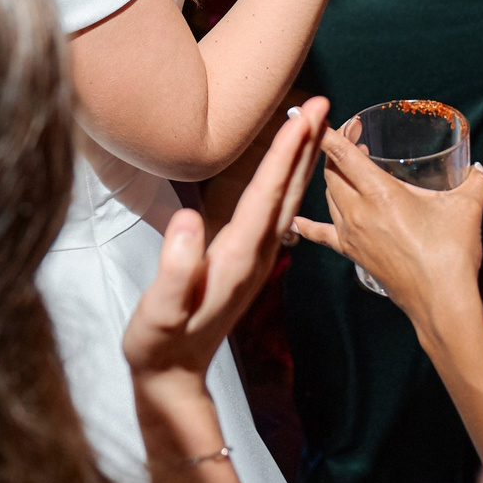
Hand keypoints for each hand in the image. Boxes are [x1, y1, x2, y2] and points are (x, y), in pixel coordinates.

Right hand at [124, 98, 328, 383]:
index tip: (304, 117)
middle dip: (306, 146)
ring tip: (315, 125)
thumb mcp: (159, 312)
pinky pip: (277, 212)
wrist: (172, 377)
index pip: (266, 195)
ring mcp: (256, 260)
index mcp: (237, 259)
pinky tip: (290, 170)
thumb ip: (175, 269)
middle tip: (323, 105)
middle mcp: (255, 256)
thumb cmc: (159, 344)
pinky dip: (288, 182)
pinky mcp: (248, 261)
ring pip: (286, 200)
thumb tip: (188, 221)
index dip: (285, 153)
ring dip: (301, 161)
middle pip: (287, 191)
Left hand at [292, 122, 482, 323]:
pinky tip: (295, 220)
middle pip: (332, 172)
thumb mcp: (468, 207)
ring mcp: (352, 236)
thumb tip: (477, 168)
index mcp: (380, 194)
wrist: (441, 304)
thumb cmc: (452, 255)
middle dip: (336, 150)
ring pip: (328, 197)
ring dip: (333, 178)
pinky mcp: (354, 255)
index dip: (329, 130)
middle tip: (354, 137)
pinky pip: (323, 235)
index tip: (316, 111)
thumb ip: (475, 181)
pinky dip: (309, 225)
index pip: (342, 153)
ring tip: (347, 166)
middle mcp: (358, 212)